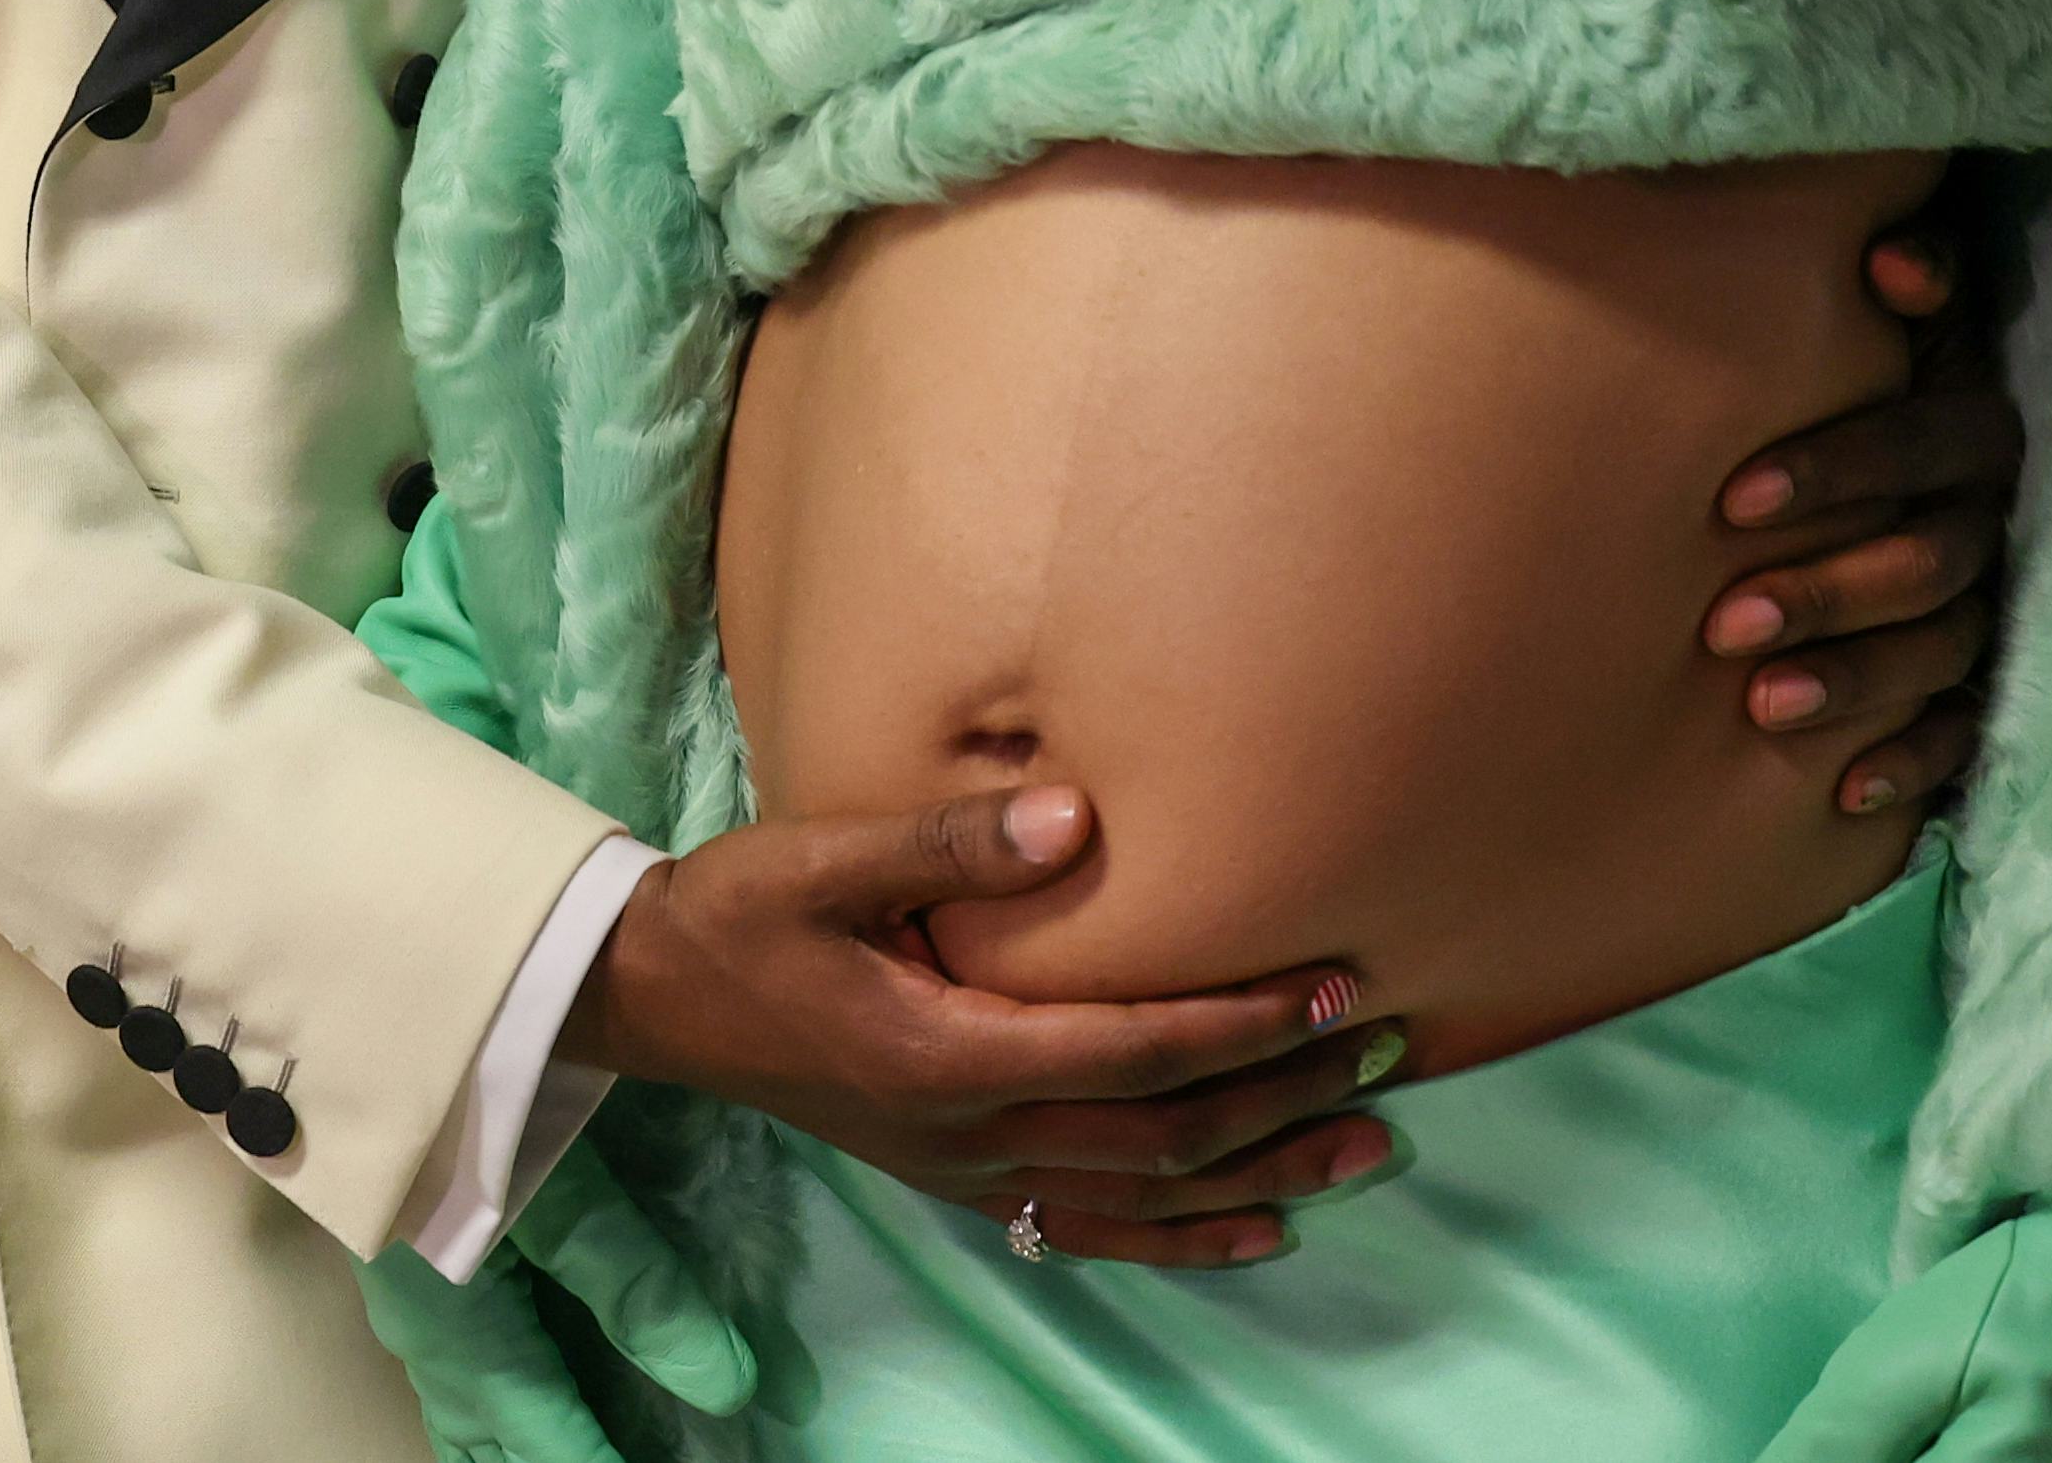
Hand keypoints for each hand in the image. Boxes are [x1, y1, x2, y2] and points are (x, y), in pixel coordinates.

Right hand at [356, 1141, 751, 1462]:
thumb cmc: (457, 1106)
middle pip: (490, 1450)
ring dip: (511, 1444)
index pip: (553, 1452)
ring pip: (460, 1413)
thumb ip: (637, 1287)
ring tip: (565, 1444)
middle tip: (618, 1461)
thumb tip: (730, 1391)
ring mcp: (407, 1300)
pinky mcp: (402, 1255)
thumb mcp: (558, 1190)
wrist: (342, 1018)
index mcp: (472, 1347)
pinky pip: (450, 1366)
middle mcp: (431, 1343)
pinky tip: (522, 1366)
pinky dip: (495, 1397)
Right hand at [561, 783, 1408, 1270]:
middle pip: (1166, 1134)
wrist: (660, 1000)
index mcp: (949, 1053)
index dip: (1246, 1026)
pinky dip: (1188, 1237)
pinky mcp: (963, 1182)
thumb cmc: (741, 916)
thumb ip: (946, 844)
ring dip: (1265, 1172)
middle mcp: (972, 1133)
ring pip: (1149, 1195)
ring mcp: (970, 1171)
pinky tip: (1262, 1228)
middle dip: (1287, 1095)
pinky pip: (1097, 1231)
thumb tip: (1077, 814)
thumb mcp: (822, 859)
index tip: (1337, 987)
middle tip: (1390, 1047)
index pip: (1137, 1050)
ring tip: (1369, 1144)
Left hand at [1701, 215, 2025, 820]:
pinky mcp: (1990, 681)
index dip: (1835, 469)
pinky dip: (1910, 764)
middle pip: (1929, 560)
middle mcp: (1997, 517)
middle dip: (1827, 589)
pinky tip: (1847, 795)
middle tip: (1721, 624)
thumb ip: (1910, 282)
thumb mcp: (1892, 326)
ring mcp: (1998, 604)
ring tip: (1759, 708)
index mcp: (1975, 428)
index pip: (1920, 447)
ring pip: (1942, 650)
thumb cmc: (1870, 379)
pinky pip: (1965, 733)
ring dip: (1854, 680)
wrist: (1911, 460)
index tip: (1730, 500)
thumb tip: (1889, 257)